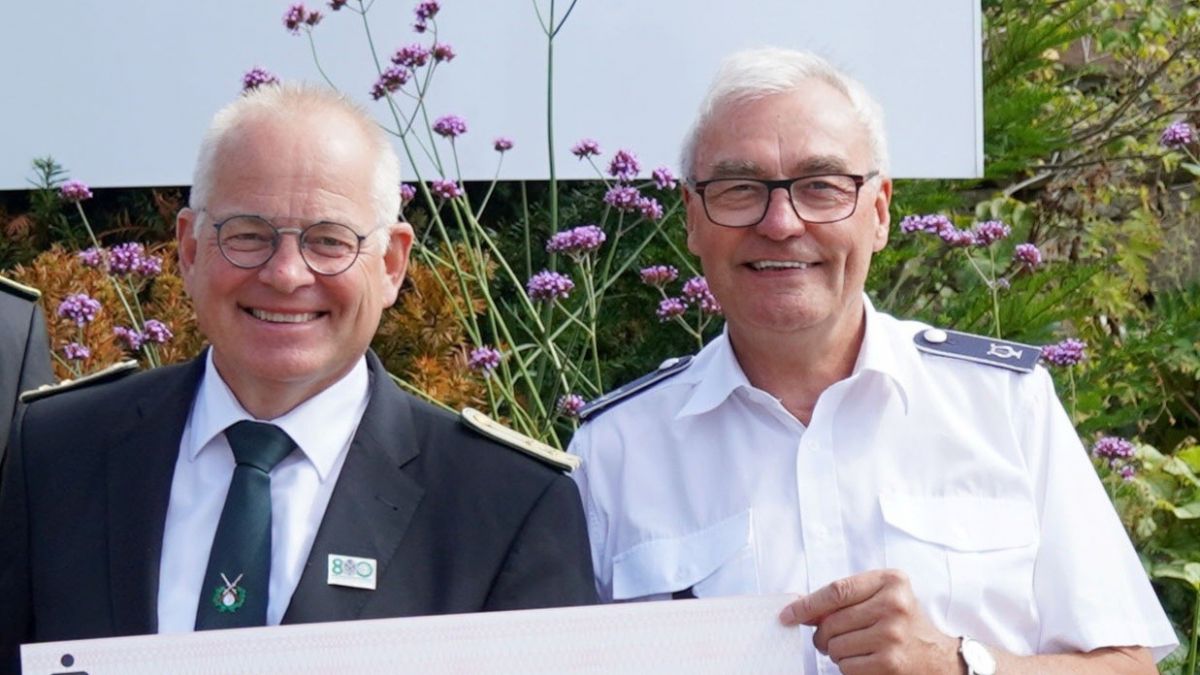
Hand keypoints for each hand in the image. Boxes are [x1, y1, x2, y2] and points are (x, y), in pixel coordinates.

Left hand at [779, 569, 960, 674]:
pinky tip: (865, 660)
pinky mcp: (890, 663)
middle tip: (832, 638)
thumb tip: (799, 610)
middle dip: (823, 634)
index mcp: (891, 581)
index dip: (806, 604)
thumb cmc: (901, 623)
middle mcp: (894, 605)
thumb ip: (844, 598)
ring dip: (836, 652)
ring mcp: (892, 635)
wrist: (938, 658)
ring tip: (855, 648)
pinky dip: (848, 667)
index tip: (787, 614)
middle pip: (831, 621)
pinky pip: (846, 666)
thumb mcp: (881, 597)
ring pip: (835, 646)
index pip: (836, 591)